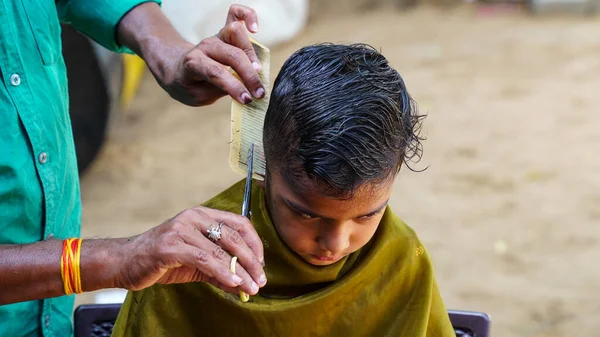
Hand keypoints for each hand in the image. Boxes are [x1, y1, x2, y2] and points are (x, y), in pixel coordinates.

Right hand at [115, 207, 265, 295]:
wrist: (124, 262)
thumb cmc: (161, 260)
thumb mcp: (197, 264)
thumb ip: (221, 270)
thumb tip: (247, 284)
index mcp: (202, 215)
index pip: (239, 223)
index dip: (254, 243)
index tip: (262, 264)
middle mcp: (194, 217)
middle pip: (234, 236)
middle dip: (252, 260)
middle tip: (261, 279)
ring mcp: (181, 229)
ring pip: (221, 250)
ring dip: (240, 271)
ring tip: (251, 287)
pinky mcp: (171, 245)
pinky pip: (204, 259)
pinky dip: (222, 272)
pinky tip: (233, 282)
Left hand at [149, 4, 264, 105]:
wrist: (177, 69)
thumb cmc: (189, 85)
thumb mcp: (198, 96)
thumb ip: (220, 90)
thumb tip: (245, 88)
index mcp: (194, 63)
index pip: (216, 72)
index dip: (234, 87)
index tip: (247, 100)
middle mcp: (206, 46)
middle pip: (232, 54)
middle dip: (249, 75)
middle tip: (259, 93)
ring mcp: (216, 37)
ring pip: (236, 32)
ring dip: (251, 52)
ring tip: (257, 70)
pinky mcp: (224, 32)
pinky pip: (236, 13)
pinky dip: (248, 16)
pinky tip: (255, 29)